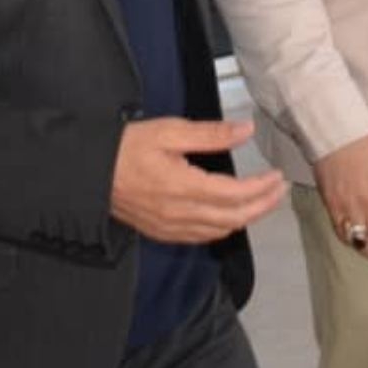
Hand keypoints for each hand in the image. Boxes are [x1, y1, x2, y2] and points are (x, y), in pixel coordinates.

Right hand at [110, 118, 285, 243]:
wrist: (87, 173)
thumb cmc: (126, 147)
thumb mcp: (169, 131)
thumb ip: (211, 134)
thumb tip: (246, 130)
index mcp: (184, 187)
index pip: (235, 194)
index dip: (262, 188)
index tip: (277, 176)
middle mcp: (180, 213)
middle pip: (234, 218)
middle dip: (263, 205)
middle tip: (280, 190)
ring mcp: (170, 227)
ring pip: (220, 231)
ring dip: (246, 218)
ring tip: (263, 201)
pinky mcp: (161, 233)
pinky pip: (201, 237)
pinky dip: (223, 228)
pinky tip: (230, 217)